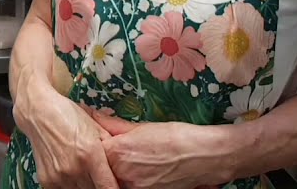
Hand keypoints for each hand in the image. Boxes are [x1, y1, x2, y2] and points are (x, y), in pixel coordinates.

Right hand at [16, 82, 119, 188]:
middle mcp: (74, 169)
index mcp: (91, 155)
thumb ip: (111, 148)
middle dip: (99, 186)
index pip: (108, 188)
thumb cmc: (69, 116)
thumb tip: (121, 167)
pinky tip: (71, 174)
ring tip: (84, 173)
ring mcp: (59, 177)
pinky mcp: (46, 180)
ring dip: (84, 186)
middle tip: (99, 177)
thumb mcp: (96, 128)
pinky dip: (70, 186)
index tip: (117, 187)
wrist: (38, 112)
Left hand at [93, 113, 233, 188]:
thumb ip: (114, 124)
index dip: (98, 143)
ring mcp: (134, 188)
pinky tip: (142, 171)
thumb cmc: (175, 137)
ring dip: (119, 171)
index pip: (95, 149)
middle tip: (121, 152)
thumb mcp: (142, 127)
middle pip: (103, 166)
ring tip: (135, 161)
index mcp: (117, 151)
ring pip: (115, 179)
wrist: (203, 156)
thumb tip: (94, 115)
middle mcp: (122, 173)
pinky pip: (129, 187)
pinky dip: (131, 180)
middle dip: (107, 159)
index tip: (101, 139)